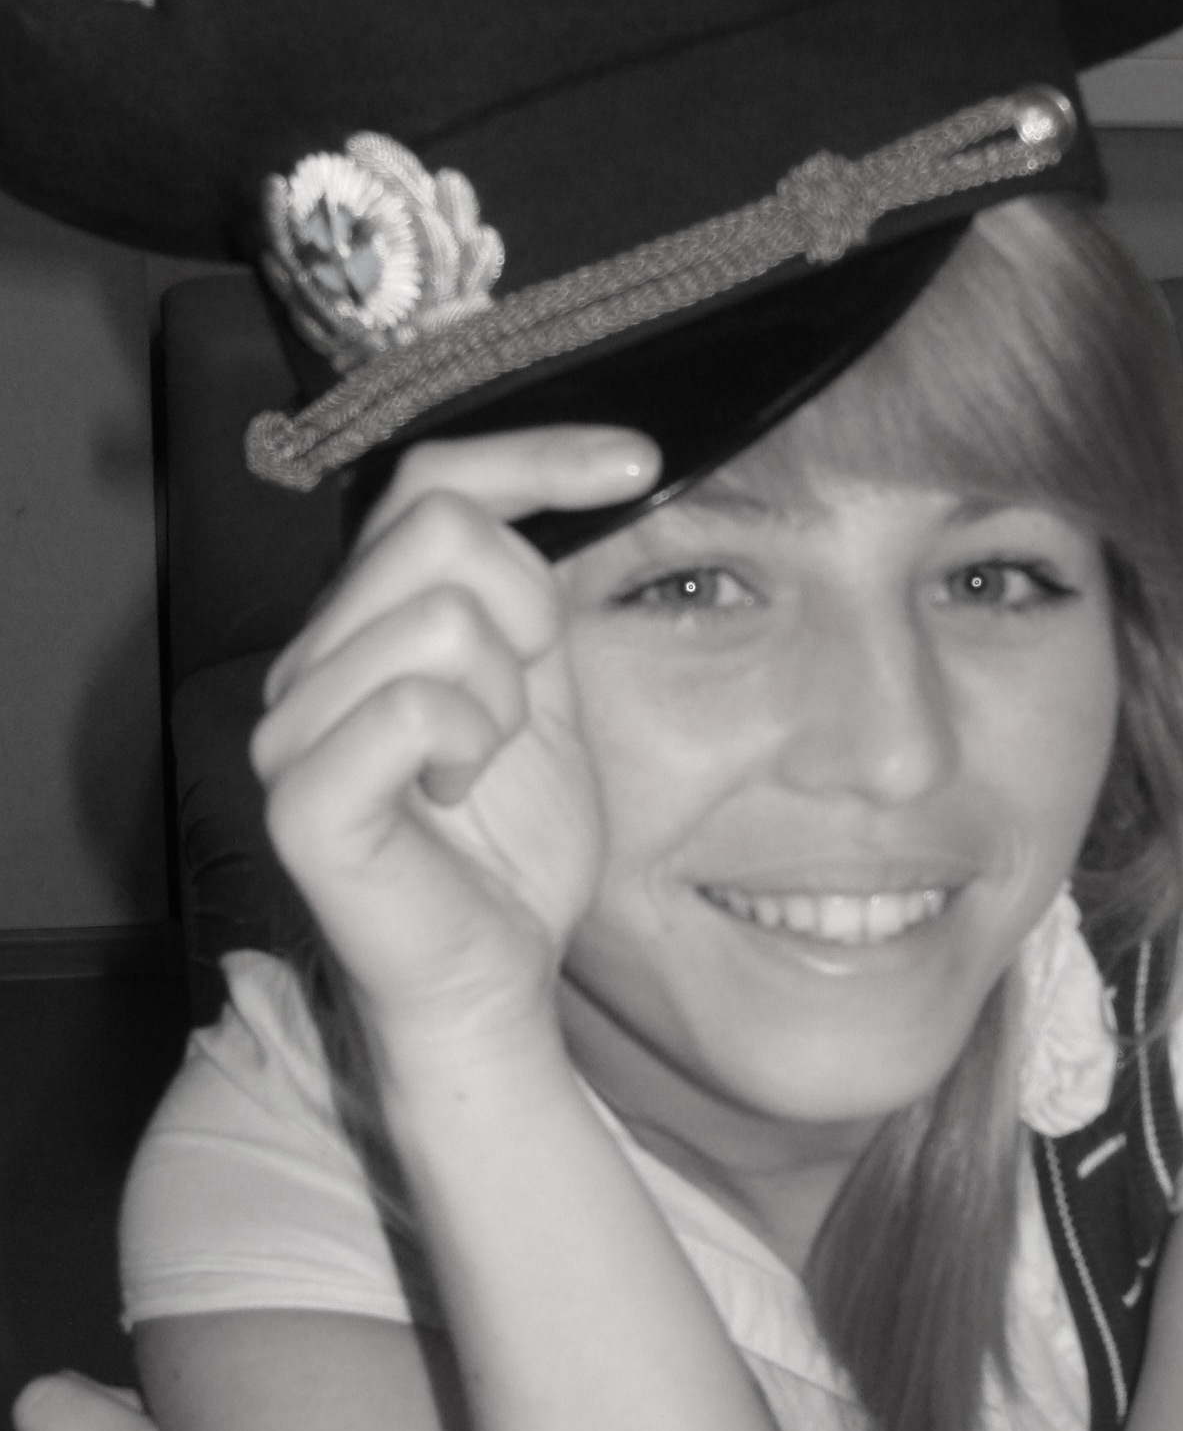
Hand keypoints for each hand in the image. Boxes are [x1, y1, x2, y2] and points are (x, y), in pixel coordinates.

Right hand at [252, 428, 658, 1054]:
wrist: (493, 976)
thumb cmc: (513, 844)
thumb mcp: (545, 692)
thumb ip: (533, 595)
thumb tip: (592, 473)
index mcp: (364, 622)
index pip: (433, 478)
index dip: (540, 454)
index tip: (642, 463)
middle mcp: (310, 655)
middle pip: (441, 528)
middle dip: (527, 614)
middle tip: (517, 712)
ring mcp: (292, 724)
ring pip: (440, 615)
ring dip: (503, 699)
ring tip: (480, 764)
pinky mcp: (301, 797)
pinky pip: (414, 704)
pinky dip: (467, 744)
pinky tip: (454, 794)